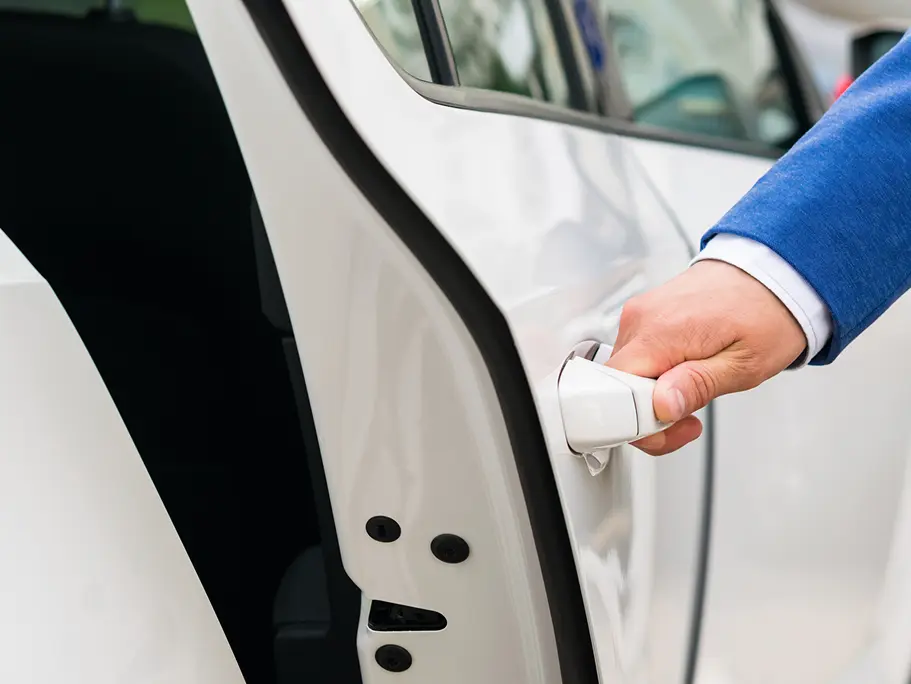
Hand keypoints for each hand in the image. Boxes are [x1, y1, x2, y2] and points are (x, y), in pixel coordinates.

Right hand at [607, 260, 805, 454]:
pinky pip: (634, 356)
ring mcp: (639, 315)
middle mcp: (640, 319)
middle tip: (687, 417)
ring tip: (693, 388)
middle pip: (617, 386)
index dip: (641, 421)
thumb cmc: (766, 314)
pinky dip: (652, 373)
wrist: (771, 275)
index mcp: (660, 332)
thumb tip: (661, 404)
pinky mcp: (643, 315)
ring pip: (624, 375)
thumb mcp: (745, 363)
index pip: (616, 392)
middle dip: (648, 413)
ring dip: (651, 394)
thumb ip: (698, 385)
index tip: (673, 426)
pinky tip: (682, 371)